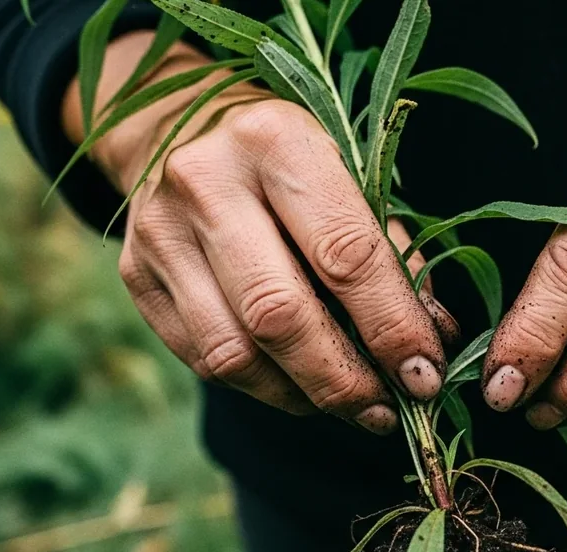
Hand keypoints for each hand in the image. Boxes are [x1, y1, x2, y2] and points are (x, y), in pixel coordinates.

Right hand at [65, 34, 452, 433]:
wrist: (188, 125)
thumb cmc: (294, 161)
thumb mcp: (353, 176)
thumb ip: (393, 256)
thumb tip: (431, 343)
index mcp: (277, 141)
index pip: (345, 255)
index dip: (391, 327)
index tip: (425, 375)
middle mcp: (206, 181)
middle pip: (279, 314)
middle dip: (344, 379)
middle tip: (390, 411)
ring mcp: (159, 230)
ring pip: (234, 352)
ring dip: (303, 396)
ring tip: (353, 407)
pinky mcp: (135, 274)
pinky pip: (204, 360)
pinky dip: (264, 387)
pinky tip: (302, 387)